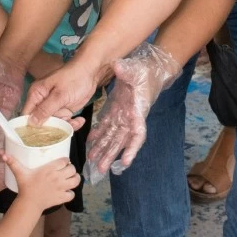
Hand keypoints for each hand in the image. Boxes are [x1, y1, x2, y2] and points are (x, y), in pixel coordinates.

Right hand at [1, 154, 79, 209]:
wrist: (28, 203)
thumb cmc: (25, 187)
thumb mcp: (20, 173)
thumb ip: (13, 162)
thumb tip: (2, 153)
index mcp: (50, 169)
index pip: (65, 161)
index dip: (65, 161)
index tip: (63, 162)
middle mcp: (58, 177)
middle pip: (72, 169)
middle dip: (71, 169)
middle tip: (66, 170)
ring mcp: (61, 188)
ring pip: (76, 181)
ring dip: (75, 179)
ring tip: (71, 178)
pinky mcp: (62, 198)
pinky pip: (72, 194)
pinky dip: (71, 193)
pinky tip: (66, 191)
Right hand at [24, 53, 109, 125]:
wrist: (90, 72)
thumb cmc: (73, 79)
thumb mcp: (59, 95)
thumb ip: (45, 109)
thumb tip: (31, 123)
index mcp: (36, 95)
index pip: (27, 115)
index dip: (30, 127)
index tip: (37, 138)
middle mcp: (42, 102)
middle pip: (40, 123)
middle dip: (51, 129)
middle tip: (62, 131)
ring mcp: (53, 107)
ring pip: (53, 124)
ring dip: (64, 127)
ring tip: (75, 122)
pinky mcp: (64, 110)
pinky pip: (64, 122)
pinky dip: (72, 123)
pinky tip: (80, 120)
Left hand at [84, 43, 181, 179]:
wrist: (146, 70)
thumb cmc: (144, 72)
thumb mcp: (136, 70)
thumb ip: (127, 71)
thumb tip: (118, 67)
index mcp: (138, 111)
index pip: (137, 133)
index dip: (132, 148)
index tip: (125, 162)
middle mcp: (130, 118)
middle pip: (121, 141)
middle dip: (111, 155)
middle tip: (100, 169)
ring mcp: (123, 116)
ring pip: (112, 137)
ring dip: (103, 149)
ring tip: (92, 161)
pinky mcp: (116, 112)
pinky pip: (106, 127)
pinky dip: (98, 134)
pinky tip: (90, 142)